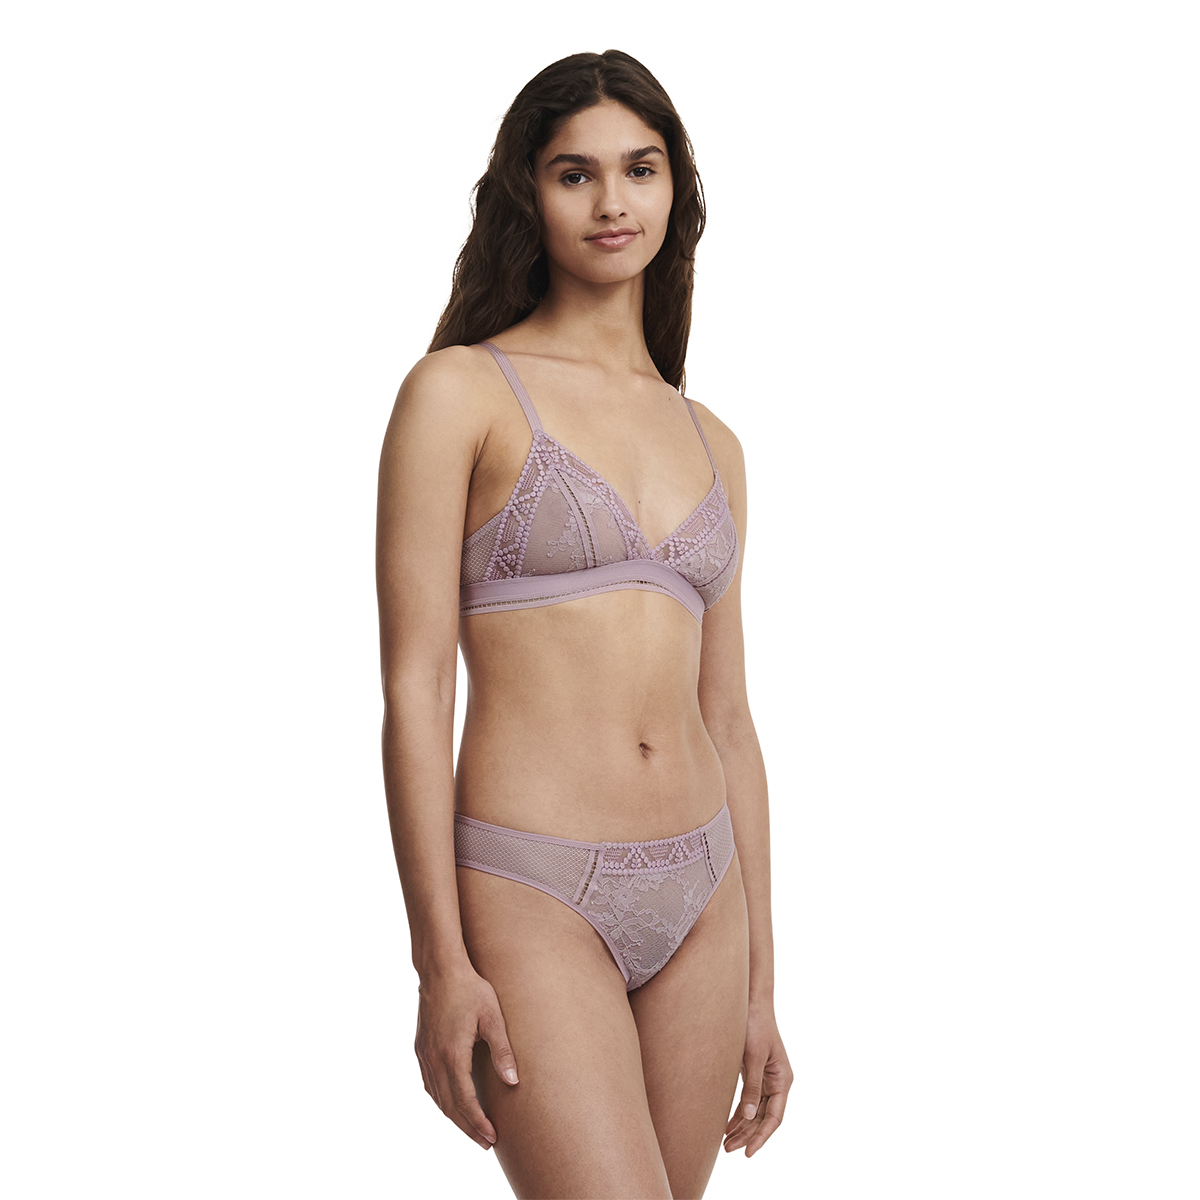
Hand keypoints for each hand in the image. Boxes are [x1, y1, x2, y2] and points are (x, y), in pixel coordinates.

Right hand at [414, 964, 518, 1149]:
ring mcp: (424, 1054)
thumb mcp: (492, 1017)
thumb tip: (513, 1081)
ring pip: (437, 1097)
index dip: (477, 1122)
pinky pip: (429, 1083)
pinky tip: (451, 1104)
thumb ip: (502, 1050)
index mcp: (452, 1054)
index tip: (491, 1138)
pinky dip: (441, 1100)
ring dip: (453, 1116)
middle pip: (449, 1105)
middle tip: (485, 1143)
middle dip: (467, 1127)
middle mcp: (434, 1058)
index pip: (464, 1101)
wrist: (439, 968)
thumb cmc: (470, 988)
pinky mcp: (421, 1047)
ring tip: (471, 1129)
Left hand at [723, 1001, 792, 1156]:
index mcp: (782, 1079)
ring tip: (726, 1143)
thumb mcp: (753, 1056)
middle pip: (764, 1117)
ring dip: (742, 1127)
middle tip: (728, 1150)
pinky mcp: (754, 1071)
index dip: (762, 1137)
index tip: (748, 1152)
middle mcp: (776, 1081)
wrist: (750, 1000)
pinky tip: (727, 1124)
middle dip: (748, 1135)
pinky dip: (739, 1112)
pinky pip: (748, 1099)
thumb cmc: (755, 1025)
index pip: (774, 1117)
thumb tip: (749, 1116)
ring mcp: (765, 1077)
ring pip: (755, 1111)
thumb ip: (752, 1086)